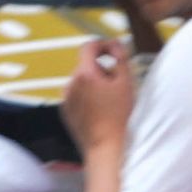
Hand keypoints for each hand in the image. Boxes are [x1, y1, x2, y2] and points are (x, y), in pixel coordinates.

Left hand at [59, 39, 137, 167]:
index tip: (112, 51)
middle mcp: (70, 84)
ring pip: (82, 80)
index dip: (103, 45)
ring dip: (94, 83)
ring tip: (108, 100)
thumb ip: (121, 58)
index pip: (89, 46)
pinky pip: (77, 95)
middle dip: (102, 69)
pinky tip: (99, 109)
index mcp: (84, 74)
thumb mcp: (126, 82)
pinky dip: (87, 96)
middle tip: (116, 83)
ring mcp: (66, 98)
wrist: (105, 146)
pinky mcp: (66, 110)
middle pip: (86, 65)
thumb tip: (116, 46)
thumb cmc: (117, 118)